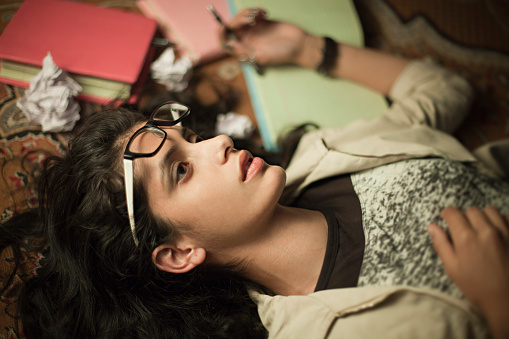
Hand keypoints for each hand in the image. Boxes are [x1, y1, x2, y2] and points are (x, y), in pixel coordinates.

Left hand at [219, 8, 313, 66]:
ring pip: (241, 19)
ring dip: (246, 13)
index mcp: (245, 51)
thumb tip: (229, 44)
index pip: (226, 44)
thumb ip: (245, 51)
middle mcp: (247, 40)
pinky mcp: (262, 22)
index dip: (220, 35)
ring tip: (257, 14)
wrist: (299, 45)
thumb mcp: (263, 56)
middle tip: (251, 18)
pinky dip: (254, 10)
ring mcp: (254, 30)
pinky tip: (263, 13)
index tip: (222, 26)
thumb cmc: (283, 54)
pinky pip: (252, 13)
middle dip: (238, 20)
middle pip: (232, 27)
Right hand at [427, 206, 508, 338]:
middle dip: (465, 217)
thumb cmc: (479, 288)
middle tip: (465, 231)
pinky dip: (501, 221)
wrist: (507, 301)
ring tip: (482, 230)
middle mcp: (486, 231)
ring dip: (484, 217)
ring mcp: (504, 232)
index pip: (452, 213)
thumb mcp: (453, 269)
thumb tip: (432, 227)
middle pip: (471, 210)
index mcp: (466, 238)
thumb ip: (441, 245)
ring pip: (490, 210)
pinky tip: (497, 233)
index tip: (447, 219)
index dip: (447, 215)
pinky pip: (507, 217)